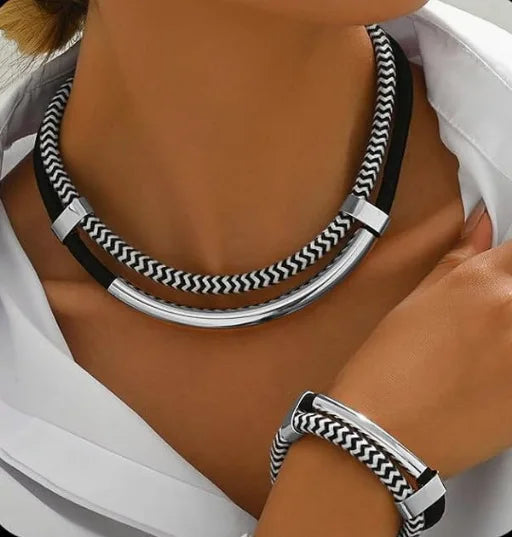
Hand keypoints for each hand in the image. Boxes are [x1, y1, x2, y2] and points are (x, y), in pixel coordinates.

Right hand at [327, 201, 511, 477]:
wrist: (384, 435)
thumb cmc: (387, 372)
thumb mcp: (414, 305)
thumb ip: (458, 260)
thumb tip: (481, 225)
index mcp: (481, 282)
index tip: (505, 271)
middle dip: (510, 297)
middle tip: (489, 321)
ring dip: (509, 328)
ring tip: (487, 349)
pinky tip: (491, 372)